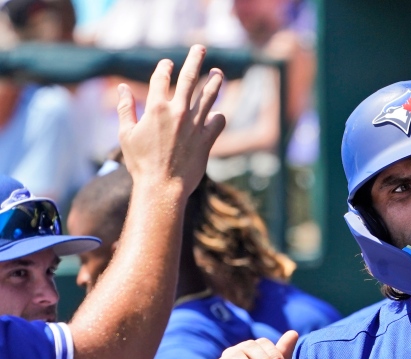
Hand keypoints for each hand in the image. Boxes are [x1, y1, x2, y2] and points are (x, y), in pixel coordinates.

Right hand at [117, 44, 226, 201]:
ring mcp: (195, 125)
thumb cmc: (140, 163)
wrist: (161, 187)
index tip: (167, 63)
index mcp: (155, 108)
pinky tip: (217, 114)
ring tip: (218, 73)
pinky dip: (218, 116)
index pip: (161, 78)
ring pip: (209, 96)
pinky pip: (218, 121)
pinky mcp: (207, 139)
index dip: (164, 68)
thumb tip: (122, 88)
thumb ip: (125, 109)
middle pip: (189, 78)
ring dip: (215, 82)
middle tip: (201, 48)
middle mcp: (178, 112)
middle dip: (195, 60)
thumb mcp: (126, 134)